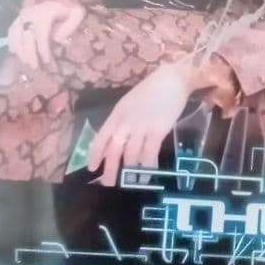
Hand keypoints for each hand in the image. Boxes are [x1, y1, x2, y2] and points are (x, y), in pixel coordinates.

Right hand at [7, 0, 84, 68]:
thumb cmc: (70, 5)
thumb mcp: (77, 13)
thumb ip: (70, 26)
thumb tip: (57, 39)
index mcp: (44, 13)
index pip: (41, 35)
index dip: (43, 49)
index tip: (47, 61)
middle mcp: (30, 14)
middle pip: (26, 37)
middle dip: (29, 54)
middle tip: (34, 67)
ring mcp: (22, 15)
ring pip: (15, 34)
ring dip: (19, 50)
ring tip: (25, 62)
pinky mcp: (19, 16)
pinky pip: (11, 30)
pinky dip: (11, 41)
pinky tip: (13, 52)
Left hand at [88, 62, 193, 185]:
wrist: (172, 80)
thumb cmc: (152, 91)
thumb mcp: (130, 103)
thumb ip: (123, 120)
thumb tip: (120, 141)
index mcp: (117, 114)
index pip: (101, 137)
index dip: (95, 154)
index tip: (92, 168)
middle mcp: (126, 122)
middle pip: (114, 150)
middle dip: (110, 169)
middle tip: (108, 184)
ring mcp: (141, 126)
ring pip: (131, 155)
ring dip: (130, 172)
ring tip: (131, 183)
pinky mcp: (158, 130)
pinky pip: (149, 154)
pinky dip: (147, 168)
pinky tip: (146, 176)